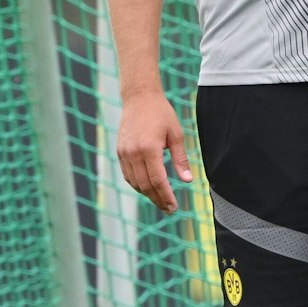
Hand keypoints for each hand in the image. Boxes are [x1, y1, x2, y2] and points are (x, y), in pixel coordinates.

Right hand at [116, 91, 191, 214]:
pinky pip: (128, 175)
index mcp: (149, 148)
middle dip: (157, 199)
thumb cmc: (161, 114)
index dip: (166, 196)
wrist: (139, 98)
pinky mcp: (120, 152)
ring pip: (135, 182)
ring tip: (160, 200)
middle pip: (145, 185)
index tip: (173, 207)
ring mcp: (124, 153)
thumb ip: (181, 159)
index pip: (158, 180)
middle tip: (169, 209)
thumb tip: (188, 181)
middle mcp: (134, 153)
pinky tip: (148, 187)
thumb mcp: (177, 135)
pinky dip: (137, 184)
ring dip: (147, 194)